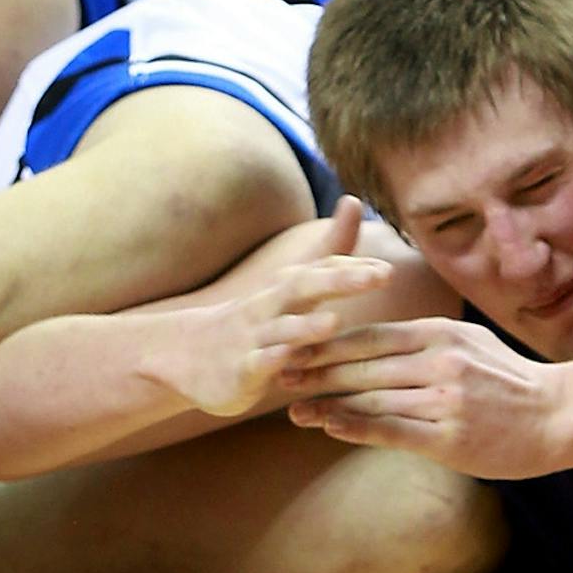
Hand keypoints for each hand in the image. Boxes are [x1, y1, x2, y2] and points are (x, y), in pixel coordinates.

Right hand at [142, 201, 393, 416]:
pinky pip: (257, 364)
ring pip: (281, 329)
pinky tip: (290, 359)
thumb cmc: (255, 319)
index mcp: (288, 287)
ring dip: (307, 326)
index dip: (353, 267)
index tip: (387, 269)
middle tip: (382, 276)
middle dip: (343, 279)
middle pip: (304, 286)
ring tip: (335, 321)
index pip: (322, 268)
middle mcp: (271, 306)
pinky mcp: (240, 370)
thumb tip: (355, 201)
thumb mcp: (292, 285)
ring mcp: (253, 337)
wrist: (185, 354)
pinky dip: (273, 360)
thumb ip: (328, 252)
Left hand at [282, 316, 568, 478]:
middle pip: (363, 367)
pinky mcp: (450, 436)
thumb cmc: (510, 380)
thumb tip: (379, 339)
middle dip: (317, 372)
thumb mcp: (469, 342)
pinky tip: (329, 427)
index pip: (371, 336)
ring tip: (295, 410)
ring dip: (327, 405)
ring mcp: (445, 400)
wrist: (557, 415)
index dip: (328, 344)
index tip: (295, 348)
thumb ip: (426, 339)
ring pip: (372, 399)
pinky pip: (392, 431)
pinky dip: (355, 428)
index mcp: (442, 333)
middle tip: (280, 377)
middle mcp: (441, 362)